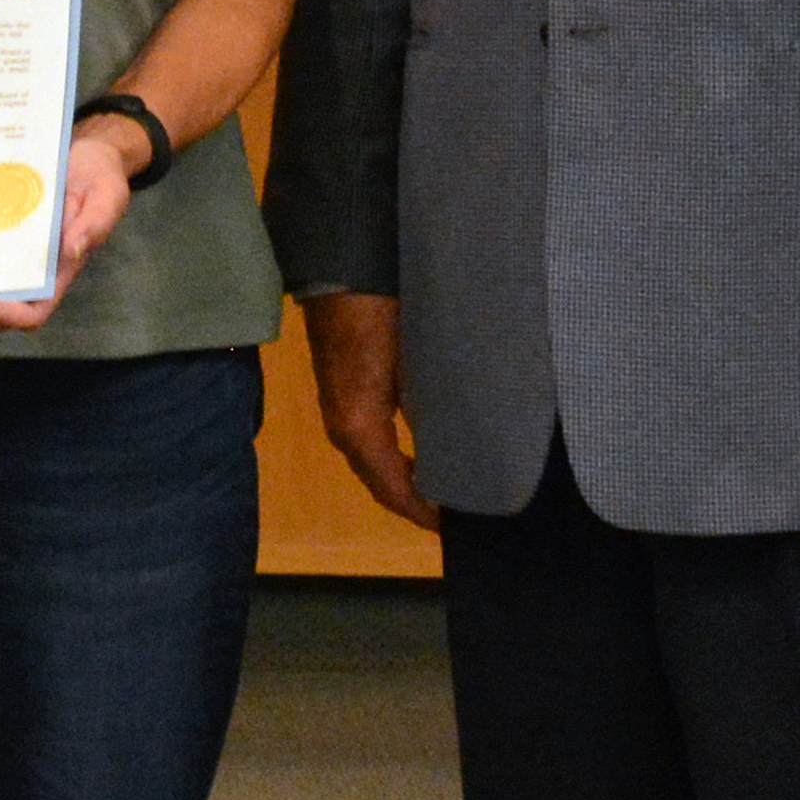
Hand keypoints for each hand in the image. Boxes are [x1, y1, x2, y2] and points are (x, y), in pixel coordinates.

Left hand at [0, 127, 136, 337]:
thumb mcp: (106, 196)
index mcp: (60, 272)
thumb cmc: (99, 177)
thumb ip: (94, 225)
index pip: (34, 311)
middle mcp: (35, 275)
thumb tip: (71, 250)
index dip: (7, 315)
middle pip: (1, 315)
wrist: (87, 157)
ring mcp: (14, 263)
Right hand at [302, 291, 439, 531]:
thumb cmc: (382, 316)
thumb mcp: (416, 365)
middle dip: (415, 503)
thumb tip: (459, 448)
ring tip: (444, 490)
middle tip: (456, 513)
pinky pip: (372, 445)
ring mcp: (340, 414)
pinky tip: (423, 455)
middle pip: (382, 484)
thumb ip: (433, 410)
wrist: (343, 272)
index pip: (394, 489)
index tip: (455, 526)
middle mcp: (345, 430)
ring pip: (376, 466)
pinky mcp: (343, 398)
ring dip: (406, 482)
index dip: (423, 512)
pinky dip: (397, 460)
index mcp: (361, 428)